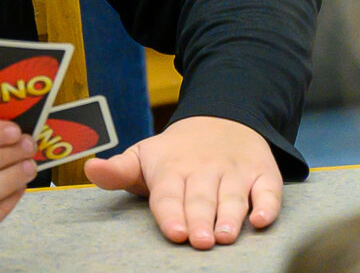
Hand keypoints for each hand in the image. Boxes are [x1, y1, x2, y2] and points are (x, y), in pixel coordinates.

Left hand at [85, 114, 282, 248]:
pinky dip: (268, 204)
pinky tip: (262, 219)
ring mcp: (235, 172)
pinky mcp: (262, 173)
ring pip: (233, 196)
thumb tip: (91, 169)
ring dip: (231, 215)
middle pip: (201, 198)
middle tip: (201, 241)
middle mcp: (205, 170)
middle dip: (201, 219)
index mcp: (172, 169)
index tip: (174, 232)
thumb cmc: (176, 152)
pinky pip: (268, 189)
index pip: (169, 193)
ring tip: (226, 235)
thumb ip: (119, 170)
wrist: (223, 118)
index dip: (171, 213)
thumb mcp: (144, 155)